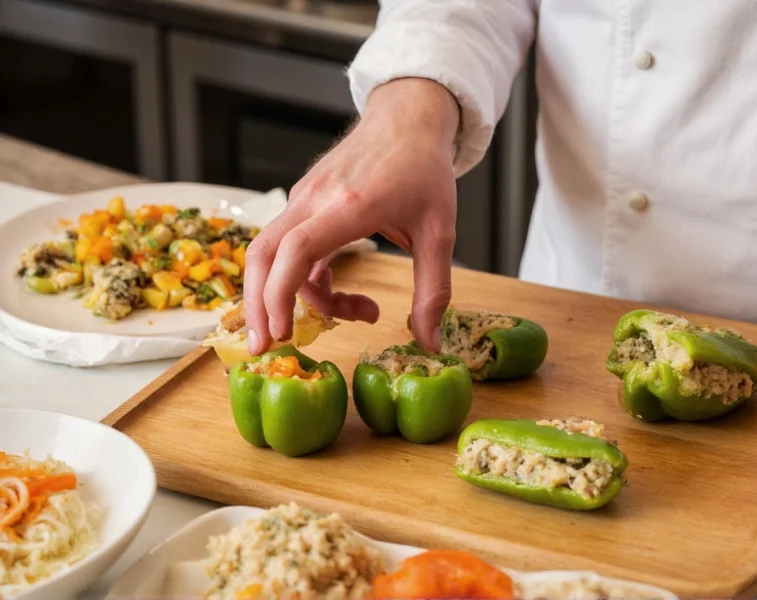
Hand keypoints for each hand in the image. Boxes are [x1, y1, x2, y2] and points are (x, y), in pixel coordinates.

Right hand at [242, 78, 459, 355]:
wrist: (408, 118)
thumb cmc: (424, 169)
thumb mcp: (439, 232)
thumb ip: (434, 290)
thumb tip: (428, 342)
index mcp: (349, 205)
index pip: (295, 250)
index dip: (280, 295)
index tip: (282, 333)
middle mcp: (315, 199)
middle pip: (263, 254)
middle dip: (258, 305)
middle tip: (266, 348)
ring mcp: (305, 198)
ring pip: (272, 252)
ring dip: (289, 295)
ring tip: (340, 321)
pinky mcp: (305, 202)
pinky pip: (291, 248)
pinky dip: (306, 279)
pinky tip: (342, 295)